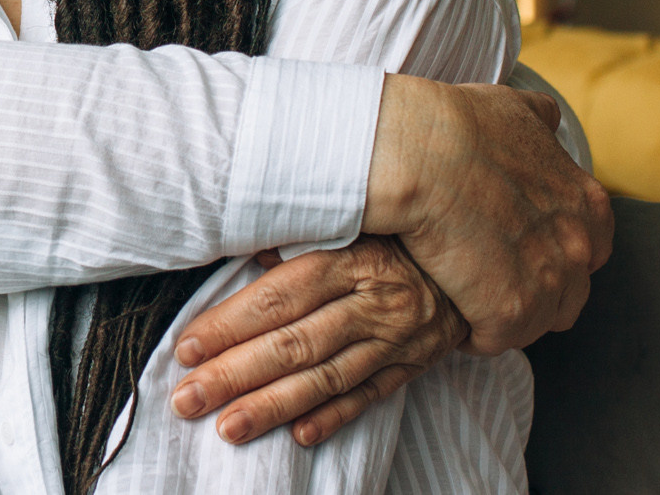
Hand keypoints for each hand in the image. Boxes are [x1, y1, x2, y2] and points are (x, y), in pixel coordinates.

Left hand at [166, 237, 465, 444]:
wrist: (471, 258)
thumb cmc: (393, 235)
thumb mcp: (350, 223)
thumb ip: (296, 240)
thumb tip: (244, 253)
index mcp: (350, 259)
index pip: (280, 296)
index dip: (231, 323)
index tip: (188, 347)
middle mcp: (372, 304)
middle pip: (295, 344)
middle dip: (236, 374)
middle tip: (188, 399)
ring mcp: (393, 341)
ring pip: (325, 379)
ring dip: (273, 406)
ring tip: (228, 428)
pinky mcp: (409, 367)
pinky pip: (368, 397)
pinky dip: (333, 418)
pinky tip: (298, 436)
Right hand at [364, 76, 612, 354]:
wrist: (421, 154)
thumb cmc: (459, 124)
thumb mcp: (514, 110)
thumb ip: (542, 121)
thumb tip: (548, 120)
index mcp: (587, 204)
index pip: (591, 250)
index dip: (553, 251)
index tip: (519, 248)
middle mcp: (579, 248)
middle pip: (568, 295)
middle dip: (533, 289)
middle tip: (490, 277)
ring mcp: (548, 285)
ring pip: (534, 323)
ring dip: (503, 314)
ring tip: (465, 298)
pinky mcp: (508, 314)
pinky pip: (492, 340)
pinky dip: (470, 331)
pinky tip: (447, 308)